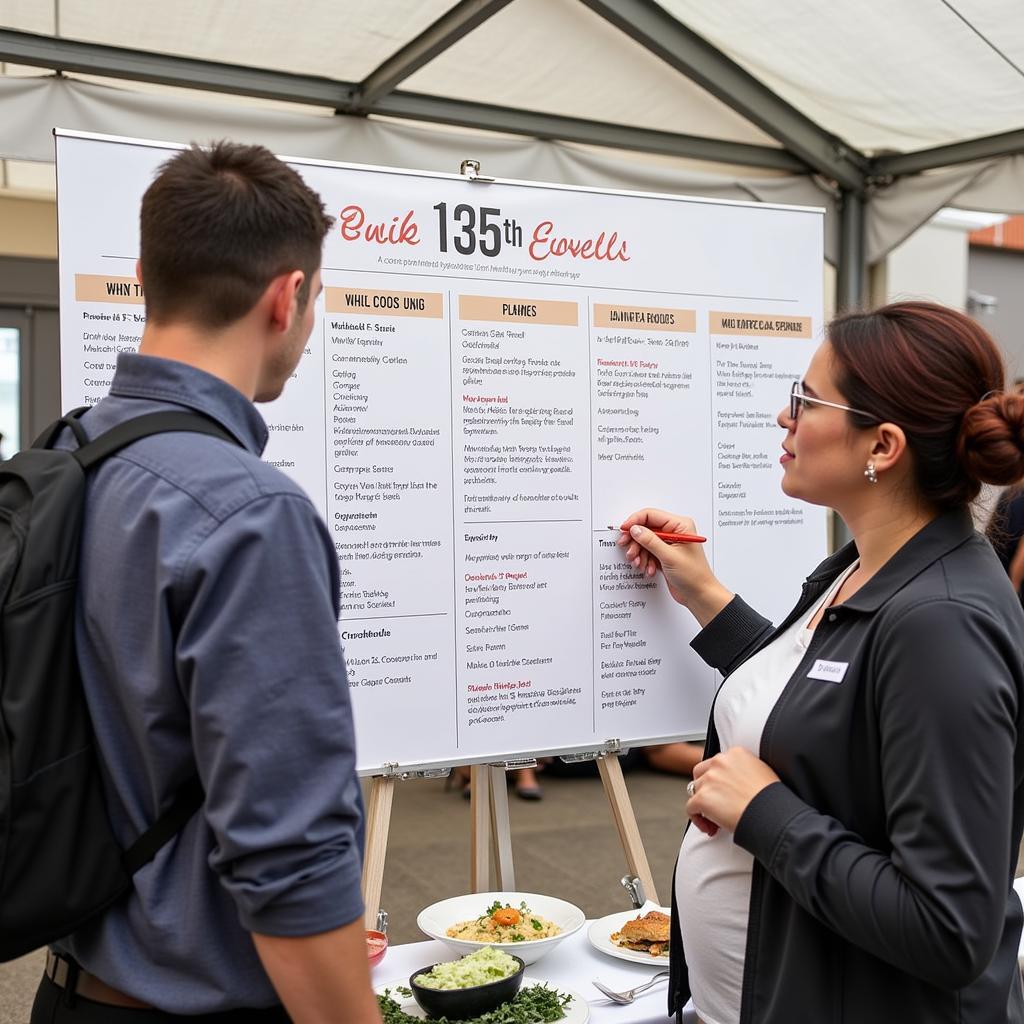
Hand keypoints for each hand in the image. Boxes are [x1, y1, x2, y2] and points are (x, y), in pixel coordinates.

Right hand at [617, 509, 731, 625]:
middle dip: (636, 541)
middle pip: (646, 528)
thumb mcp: (669, 556)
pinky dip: (645, 560)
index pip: (651, 515)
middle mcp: (674, 531)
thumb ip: (650, 541)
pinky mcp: (664, 554)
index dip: (635, 521)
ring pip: (645, 541)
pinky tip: (649, 569)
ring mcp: (668, 543)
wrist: (699, 594)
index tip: (624, 529)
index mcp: (680, 525)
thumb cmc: (694, 575)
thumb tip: (635, 529)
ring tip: (640, 563)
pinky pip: (648, 552)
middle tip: (630, 551)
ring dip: (640, 553)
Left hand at [686, 747, 779, 833]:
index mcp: (736, 754)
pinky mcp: (703, 798)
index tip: (726, 793)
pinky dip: (698, 820)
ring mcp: (710, 779)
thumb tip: (738, 781)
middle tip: (717, 805)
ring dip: (703, 805)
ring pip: (695, 791)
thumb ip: (745, 770)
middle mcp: (720, 762)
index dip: (719, 780)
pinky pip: (691, 808)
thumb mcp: (762, 772)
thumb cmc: (773, 800)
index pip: (717, 763)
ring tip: (716, 820)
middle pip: (701, 773)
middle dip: (706, 789)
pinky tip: (711, 828)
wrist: (773, 815)